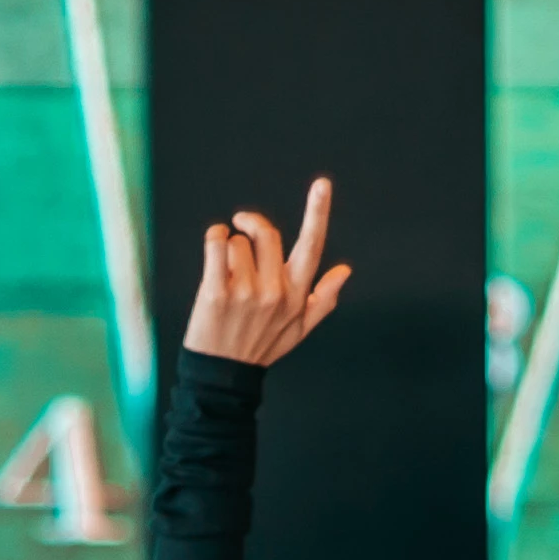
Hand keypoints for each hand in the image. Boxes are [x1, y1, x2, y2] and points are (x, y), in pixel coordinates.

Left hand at [181, 178, 348, 365]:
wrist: (222, 375)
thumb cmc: (260, 347)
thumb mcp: (298, 330)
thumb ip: (323, 300)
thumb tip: (345, 271)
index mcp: (296, 296)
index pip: (312, 246)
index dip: (318, 212)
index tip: (322, 184)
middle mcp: (275, 292)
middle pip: (267, 234)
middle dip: (251, 224)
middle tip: (241, 226)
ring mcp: (246, 294)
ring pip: (237, 242)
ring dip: (228, 247)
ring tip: (225, 273)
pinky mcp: (217, 293)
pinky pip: (216, 244)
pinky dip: (213, 237)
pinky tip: (214, 243)